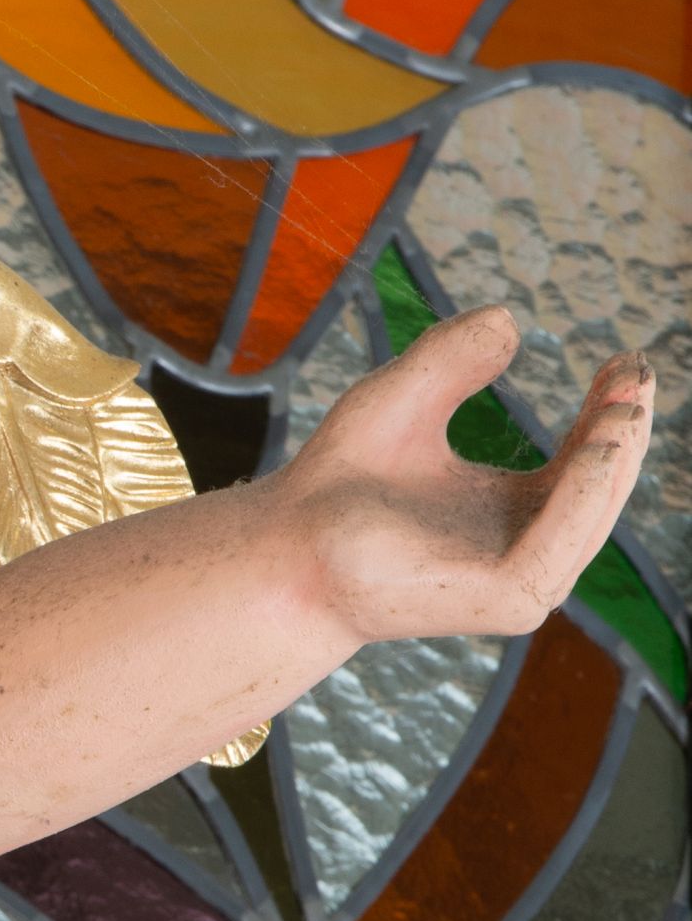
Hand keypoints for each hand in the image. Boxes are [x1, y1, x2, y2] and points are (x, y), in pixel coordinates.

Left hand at [283, 306, 653, 642]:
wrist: (284, 543)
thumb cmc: (335, 483)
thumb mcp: (404, 400)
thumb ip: (453, 361)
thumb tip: (506, 319)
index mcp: (514, 512)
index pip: (585, 460)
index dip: (611, 411)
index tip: (626, 359)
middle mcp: (525, 550)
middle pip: (599, 486)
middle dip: (625, 431)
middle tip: (637, 373)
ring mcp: (519, 582)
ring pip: (588, 516)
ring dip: (613, 461)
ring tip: (624, 407)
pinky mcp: (504, 601)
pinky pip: (558, 545)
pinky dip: (582, 496)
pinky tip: (594, 447)